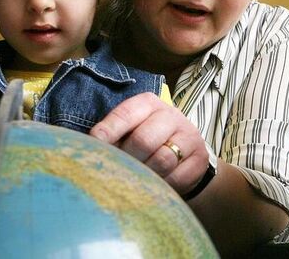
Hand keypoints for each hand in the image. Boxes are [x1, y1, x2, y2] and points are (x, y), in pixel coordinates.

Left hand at [90, 92, 208, 194]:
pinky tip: (156, 184)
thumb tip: (88, 149)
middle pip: (144, 139)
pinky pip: (177, 177)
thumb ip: (113, 136)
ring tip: (137, 179)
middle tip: (119, 170)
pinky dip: (163, 184)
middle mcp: (170, 114)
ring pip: (162, 160)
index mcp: (148, 103)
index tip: (95, 144)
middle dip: (128, 158)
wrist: (186, 155)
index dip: (109, 130)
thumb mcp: (131, 130)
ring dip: (146, 174)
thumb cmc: (148, 140)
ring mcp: (189, 135)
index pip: (125, 113)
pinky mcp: (200, 158)